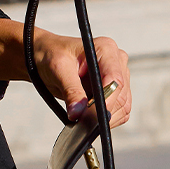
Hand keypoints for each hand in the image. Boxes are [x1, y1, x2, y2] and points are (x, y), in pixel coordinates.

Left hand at [0, 19, 131, 127]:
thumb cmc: (52, 54)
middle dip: (102, 111)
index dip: (106, 100)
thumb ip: (71, 91)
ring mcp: (118, 76)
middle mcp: (116, 61)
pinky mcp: (115, 90)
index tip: (92, 114)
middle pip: (120, 95)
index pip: (115, 79)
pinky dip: (105, 118)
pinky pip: (119, 111)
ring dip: (104, 116)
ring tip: (82, 116)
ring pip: (122, 105)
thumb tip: (78, 112)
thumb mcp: (58, 69)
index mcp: (105, 49)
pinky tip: (89, 115)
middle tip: (81, 119)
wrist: (47, 56)